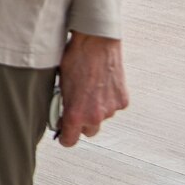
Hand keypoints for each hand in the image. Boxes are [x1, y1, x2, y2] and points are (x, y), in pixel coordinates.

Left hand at [56, 32, 128, 146]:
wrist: (96, 42)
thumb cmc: (75, 59)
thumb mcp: (61, 85)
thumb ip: (63, 106)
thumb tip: (62, 118)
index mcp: (76, 115)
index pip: (70, 141)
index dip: (65, 136)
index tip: (63, 130)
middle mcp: (95, 116)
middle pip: (88, 132)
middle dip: (82, 122)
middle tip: (78, 106)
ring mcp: (111, 109)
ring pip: (102, 117)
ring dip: (96, 108)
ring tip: (90, 88)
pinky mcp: (123, 100)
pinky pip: (113, 106)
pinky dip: (108, 99)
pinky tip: (102, 83)